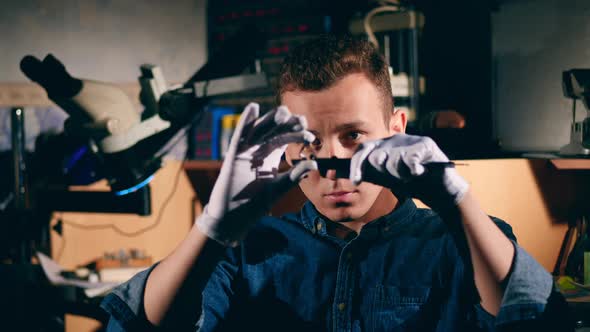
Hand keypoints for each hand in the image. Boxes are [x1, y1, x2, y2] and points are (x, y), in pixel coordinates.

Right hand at [197, 103, 316, 246]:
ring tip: (284, 112)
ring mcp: (246, 151)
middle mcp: (258, 150)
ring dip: (271, 119)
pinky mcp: (234, 155)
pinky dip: (245, 121)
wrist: (233, 218)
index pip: (284, 139)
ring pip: (259, 129)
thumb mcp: (278, 188)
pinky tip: (253, 108)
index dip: (296, 134)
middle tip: (301, 121)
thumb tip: (314, 163)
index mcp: (269, 157)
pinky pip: (240, 135)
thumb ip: (294, 176)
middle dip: (287, 124)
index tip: (309, 135)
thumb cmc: (253, 204)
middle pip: (273, 130)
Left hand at [350, 134, 468, 210]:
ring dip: (399, 174)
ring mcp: (410, 140)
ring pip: (392, 159)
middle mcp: (394, 139)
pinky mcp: (426, 145)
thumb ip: (362, 172)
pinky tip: (418, 173)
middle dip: (380, 171)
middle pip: (375, 154)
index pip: (362, 151)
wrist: (437, 189)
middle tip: (390, 179)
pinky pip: (410, 159)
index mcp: (382, 145)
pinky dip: (412, 170)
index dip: (355, 166)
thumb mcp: (382, 178)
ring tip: (409, 177)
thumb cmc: (408, 182)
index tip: (355, 183)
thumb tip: (333, 171)